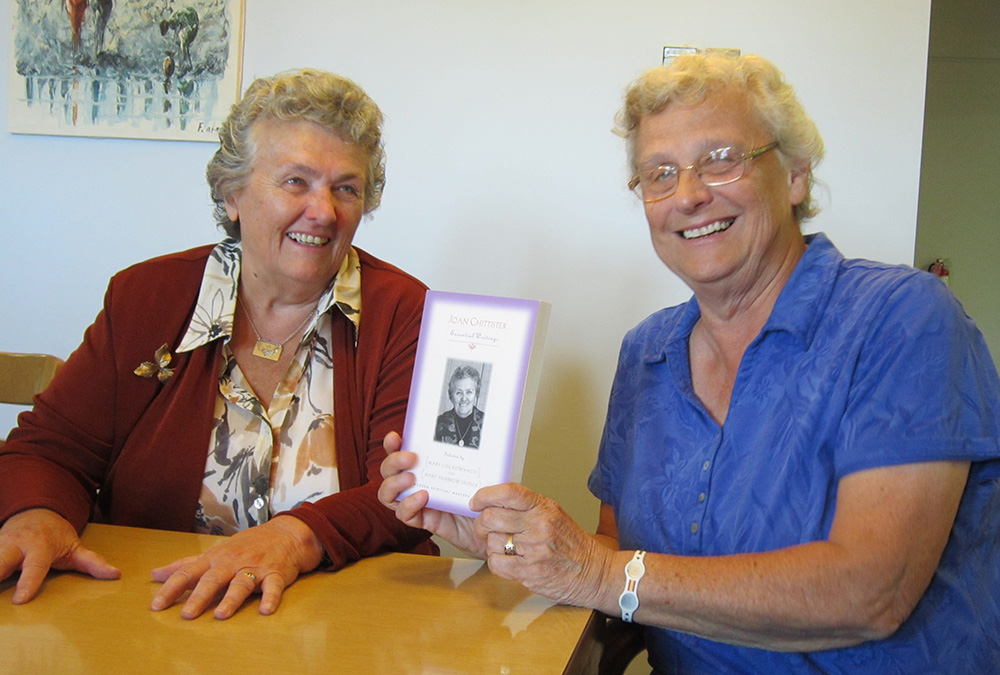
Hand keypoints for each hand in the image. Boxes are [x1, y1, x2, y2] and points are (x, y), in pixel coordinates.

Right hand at [0, 508, 120, 603]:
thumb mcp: (76, 548)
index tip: (20, 601)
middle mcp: (16, 543)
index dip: (28, 582)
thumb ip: (93, 563)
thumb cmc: (56, 535)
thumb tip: (116, 575)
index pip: (34, 566)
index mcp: (39, 545)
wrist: (36, 511)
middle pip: (0, 560)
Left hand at [150, 515, 323, 619]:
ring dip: (231, 599)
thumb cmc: (245, 546)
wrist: (284, 534)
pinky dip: (270, 598)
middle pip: (213, 579)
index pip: (188, 572)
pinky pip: (273, 586)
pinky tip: (265, 610)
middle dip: (200, 596)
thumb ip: (185, 565)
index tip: (156, 605)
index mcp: (215, 559)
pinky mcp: (275, 573)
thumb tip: (155, 574)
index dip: (171, 588)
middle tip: (187, 614)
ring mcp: (254, 568)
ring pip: (241, 583)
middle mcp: (232, 563)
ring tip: (221, 615)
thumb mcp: (214, 553)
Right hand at [377, 431, 484, 557]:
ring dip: (394, 484)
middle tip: (410, 458)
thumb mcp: (478, 470)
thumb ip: (474, 455)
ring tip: (411, 478)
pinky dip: (408, 505)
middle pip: (388, 470)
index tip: (395, 437)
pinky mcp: (421, 519)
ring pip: (387, 493)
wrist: (490, 524)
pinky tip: (422, 497)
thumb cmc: (482, 494)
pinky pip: (403, 514)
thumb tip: (480, 433)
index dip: (392, 444)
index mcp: (426, 465)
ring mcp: (416, 501)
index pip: (400, 452)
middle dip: (393, 461)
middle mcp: (416, 481)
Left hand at [470, 484, 614, 607]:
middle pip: (491, 517)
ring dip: (491, 547)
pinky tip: (508, 563)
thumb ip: (528, 507)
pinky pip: (495, 563)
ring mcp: (534, 548)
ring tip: (505, 550)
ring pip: (491, 541)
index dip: (485, 495)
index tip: (475, 502)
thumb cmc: (572, 545)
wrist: (594, 572)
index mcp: (543, 507)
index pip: (508, 492)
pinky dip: (496, 564)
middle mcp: (539, 524)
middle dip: (481, 525)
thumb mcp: (554, 515)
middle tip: (485, 531)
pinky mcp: (529, 571)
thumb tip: (494, 502)